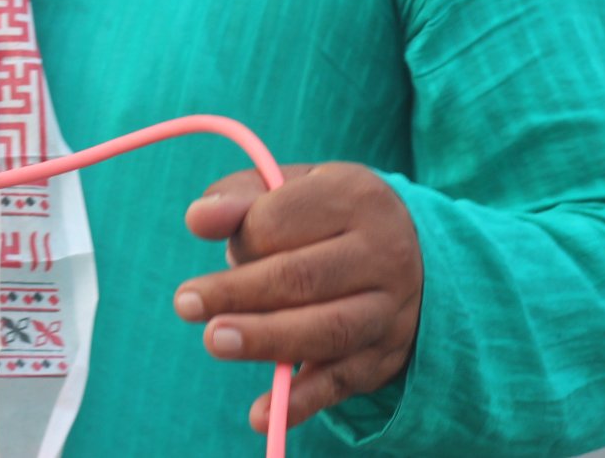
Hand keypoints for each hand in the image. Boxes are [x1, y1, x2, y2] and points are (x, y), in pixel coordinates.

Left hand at [174, 162, 421, 433]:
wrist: (419, 256)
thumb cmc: (332, 216)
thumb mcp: (296, 188)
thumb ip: (242, 197)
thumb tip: (198, 218)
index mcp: (354, 197)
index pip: (281, 219)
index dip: (242, 235)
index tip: (224, 245)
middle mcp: (382, 253)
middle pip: (301, 277)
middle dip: (238, 292)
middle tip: (186, 303)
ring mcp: (388, 310)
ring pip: (325, 330)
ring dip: (265, 340)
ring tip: (214, 340)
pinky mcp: (383, 357)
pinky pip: (340, 382)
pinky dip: (301, 402)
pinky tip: (260, 415)